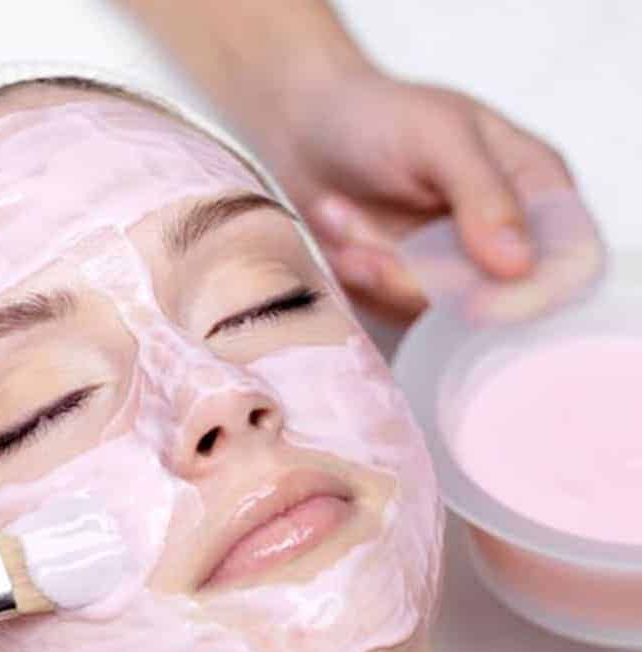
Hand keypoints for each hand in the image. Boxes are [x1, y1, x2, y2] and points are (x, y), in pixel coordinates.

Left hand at [253, 68, 575, 318]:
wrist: (305, 130)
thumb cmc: (377, 116)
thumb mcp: (438, 137)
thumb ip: (482, 194)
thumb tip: (517, 265)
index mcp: (537, 192)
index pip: (567, 266)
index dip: (529, 297)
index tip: (473, 306)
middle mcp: (503, 241)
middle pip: (488, 302)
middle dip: (416, 279)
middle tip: (360, 247)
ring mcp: (452, 273)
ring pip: (431, 314)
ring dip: (375, 271)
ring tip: (336, 214)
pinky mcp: (404, 294)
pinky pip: (389, 311)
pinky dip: (355, 277)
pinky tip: (333, 229)